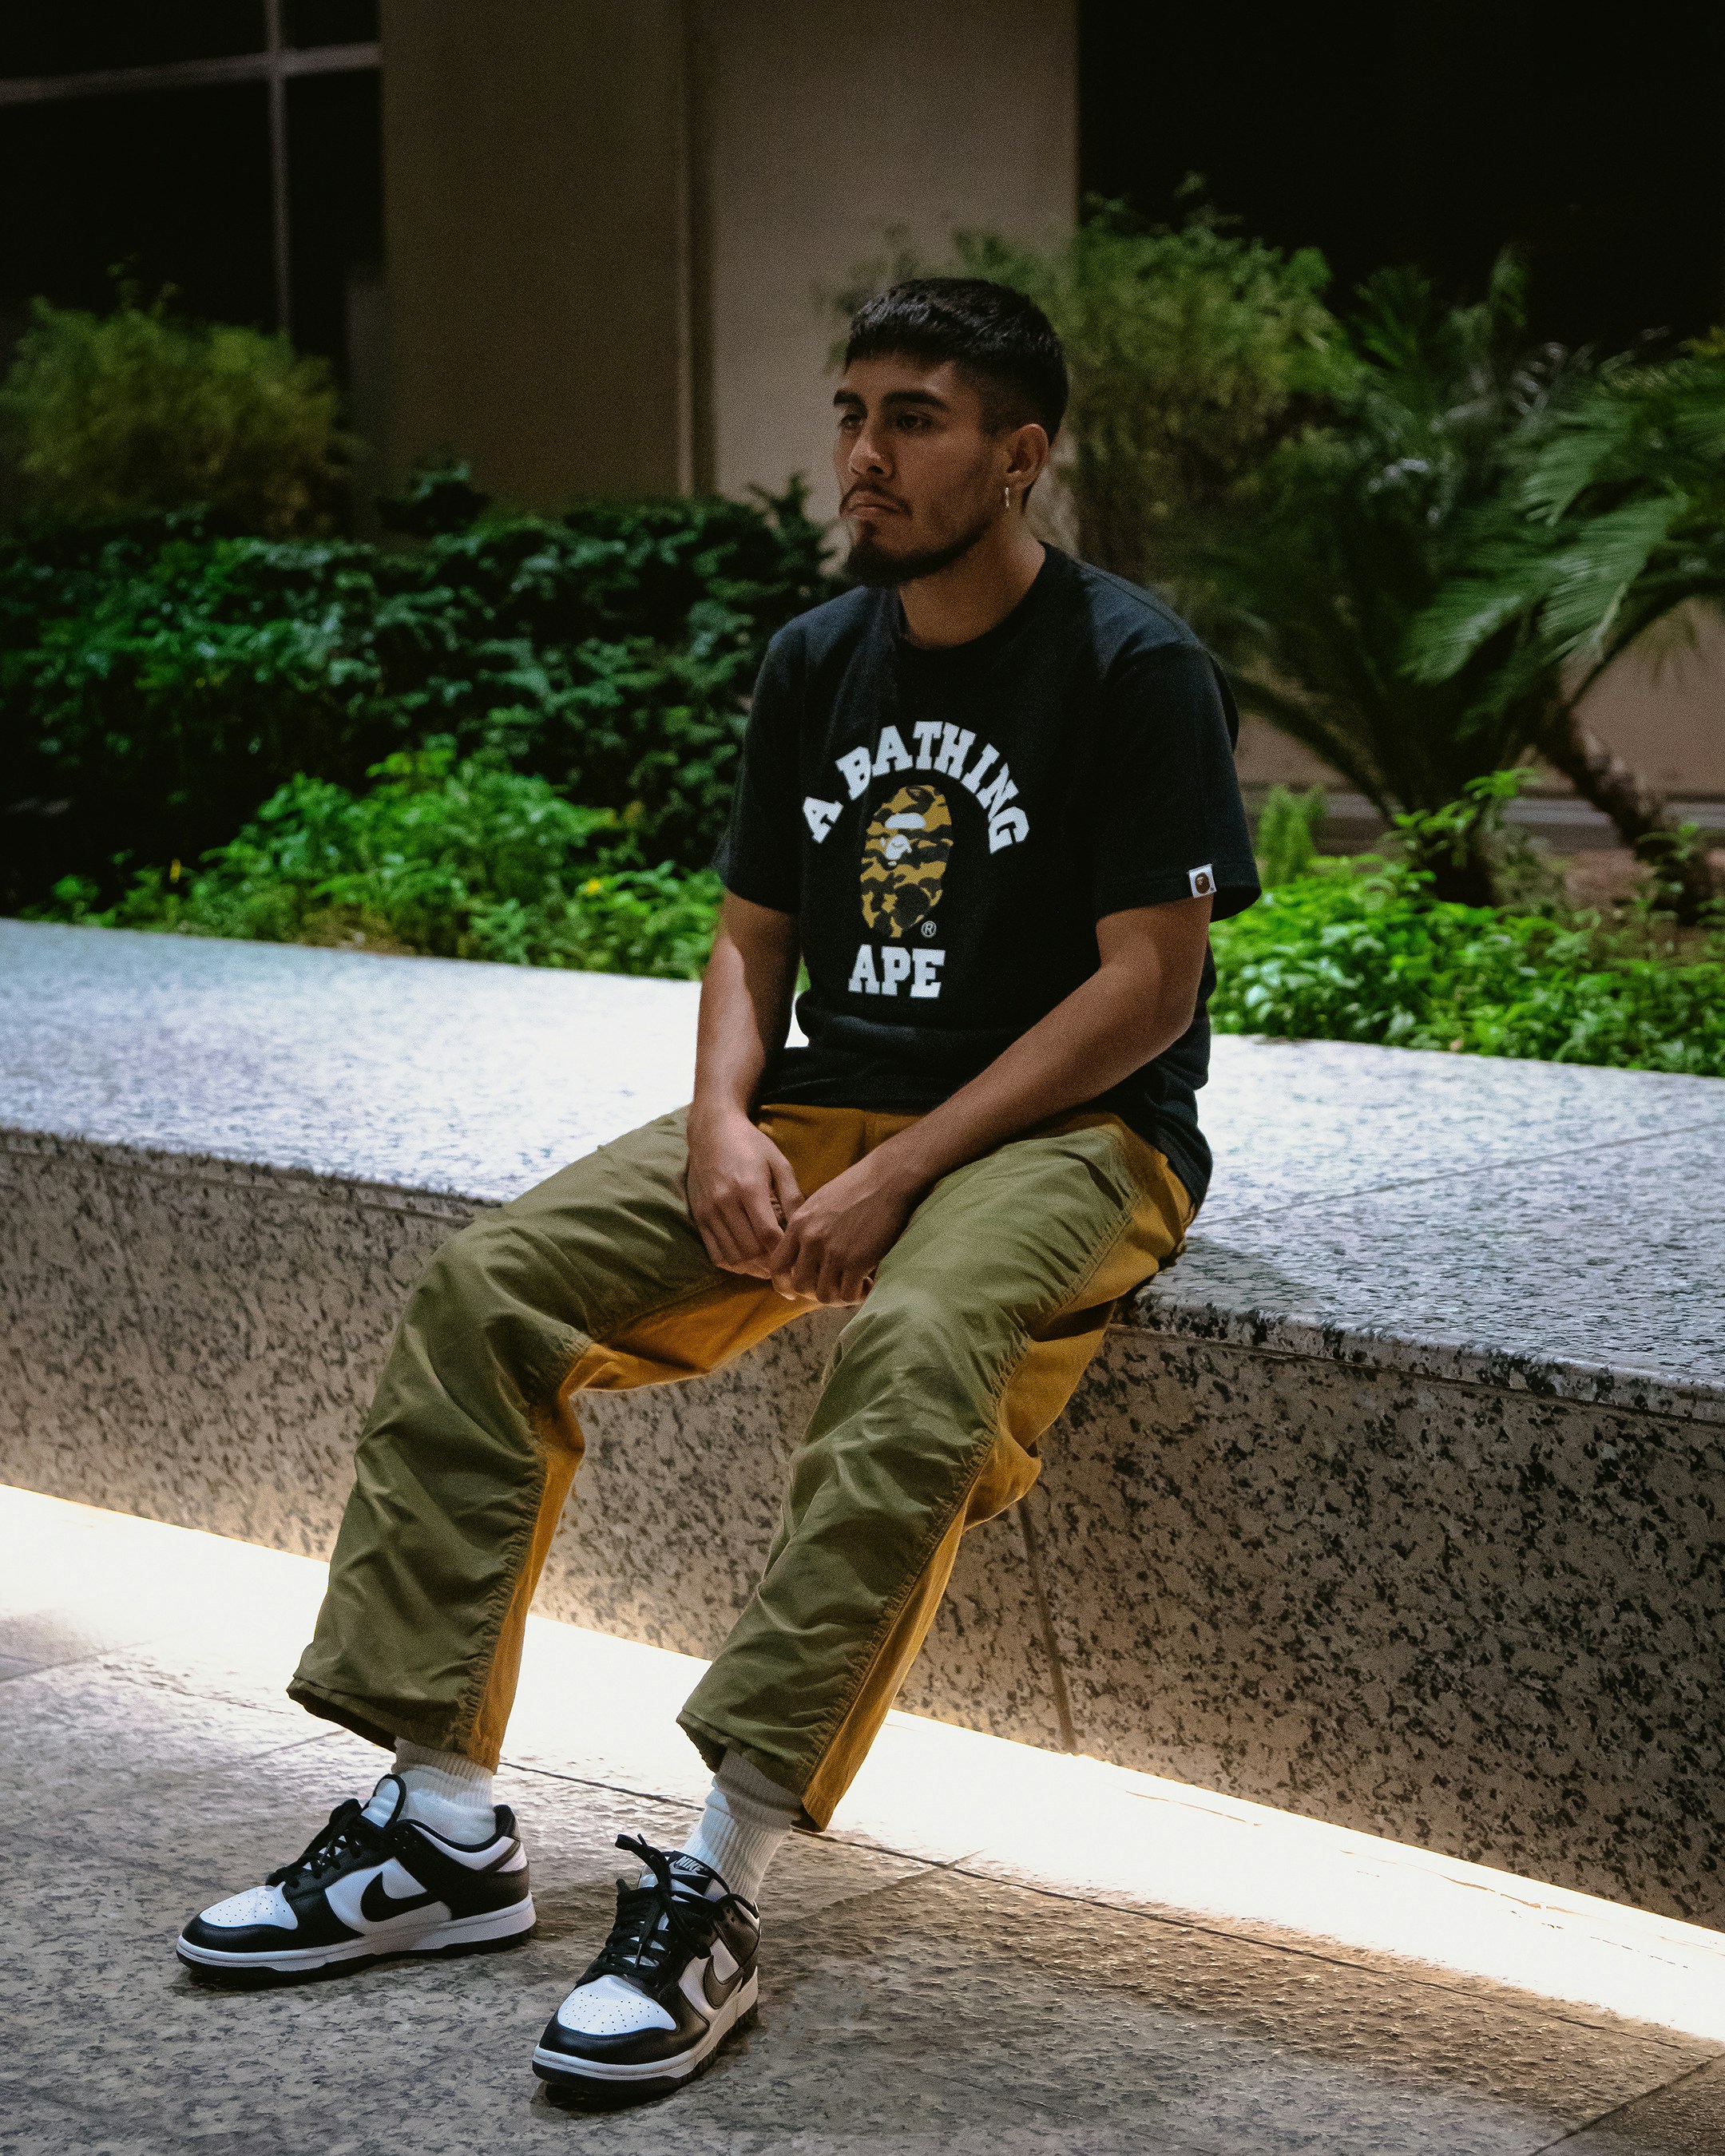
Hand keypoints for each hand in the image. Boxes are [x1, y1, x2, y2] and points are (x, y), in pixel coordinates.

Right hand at [686, 1109, 804, 1279]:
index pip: (767, 1234)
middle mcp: (725, 1202)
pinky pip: (715, 1253)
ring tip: (769, 1267)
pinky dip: (733, 1264)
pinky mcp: (698, 1217)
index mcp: (749, 1188)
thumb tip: (804, 1226)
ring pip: (732, 1257)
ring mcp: (708, 1211)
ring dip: (752, 1268)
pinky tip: (748, 1262)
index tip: (797, 1258)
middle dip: (770, 1264)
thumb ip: (792, 1195)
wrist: (712, 1130)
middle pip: (750, 1250)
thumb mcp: (779, 1163)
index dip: (783, 1252)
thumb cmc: (751, 1145)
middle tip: (786, 1266)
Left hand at [766, 1153, 917, 1305]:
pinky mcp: (856, 1261)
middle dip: (816, 1292)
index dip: (783, 1284)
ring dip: (839, 1296)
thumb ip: (808, 1227)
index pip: (776, 1265)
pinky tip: (867, 1284)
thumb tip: (805, 1253)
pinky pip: (849, 1294)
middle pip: (800, 1285)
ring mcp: (833, 1251)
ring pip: (824, 1295)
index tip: (794, 1291)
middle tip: (835, 1286)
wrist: (888, 1178)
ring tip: (855, 1286)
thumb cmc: (859, 1186)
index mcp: (799, 1224)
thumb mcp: (820, 1202)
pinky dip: (858, 1295)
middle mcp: (811, 1239)